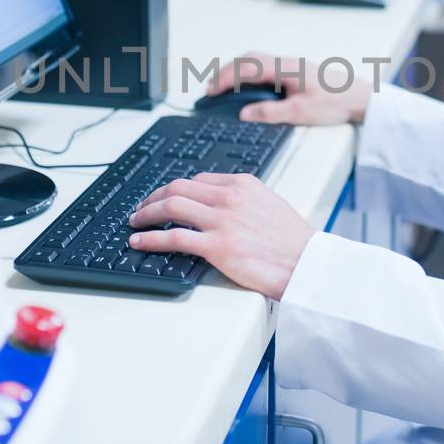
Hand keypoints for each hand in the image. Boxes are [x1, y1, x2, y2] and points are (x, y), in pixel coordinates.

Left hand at [128, 173, 312, 299]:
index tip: (165, 197)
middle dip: (154, 197)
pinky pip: (173, 238)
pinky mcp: (216, 246)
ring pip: (170, 207)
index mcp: (243, 184)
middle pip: (177, 188)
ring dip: (146, 214)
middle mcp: (229, 197)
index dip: (175, 189)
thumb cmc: (294, 242)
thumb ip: (245, 200)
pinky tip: (139, 242)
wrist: (307, 264)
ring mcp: (221, 220)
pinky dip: (150, 239)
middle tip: (142, 207)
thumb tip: (223, 206)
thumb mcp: (270, 205)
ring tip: (136, 222)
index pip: (197, 179)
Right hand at [207, 51, 372, 125]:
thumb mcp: (300, 112)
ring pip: (255, 60)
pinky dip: (248, 73)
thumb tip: (245, 114)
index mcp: (283, 68)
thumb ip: (270, 113)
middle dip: (224, 72)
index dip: (223, 79)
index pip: (245, 68)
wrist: (360, 97)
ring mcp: (290, 64)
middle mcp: (285, 62)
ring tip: (223, 86)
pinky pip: (264, 65)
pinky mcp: (295, 70)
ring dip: (236, 71)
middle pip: (246, 59)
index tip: (210, 92)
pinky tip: (247, 85)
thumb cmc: (336, 102)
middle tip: (210, 89)